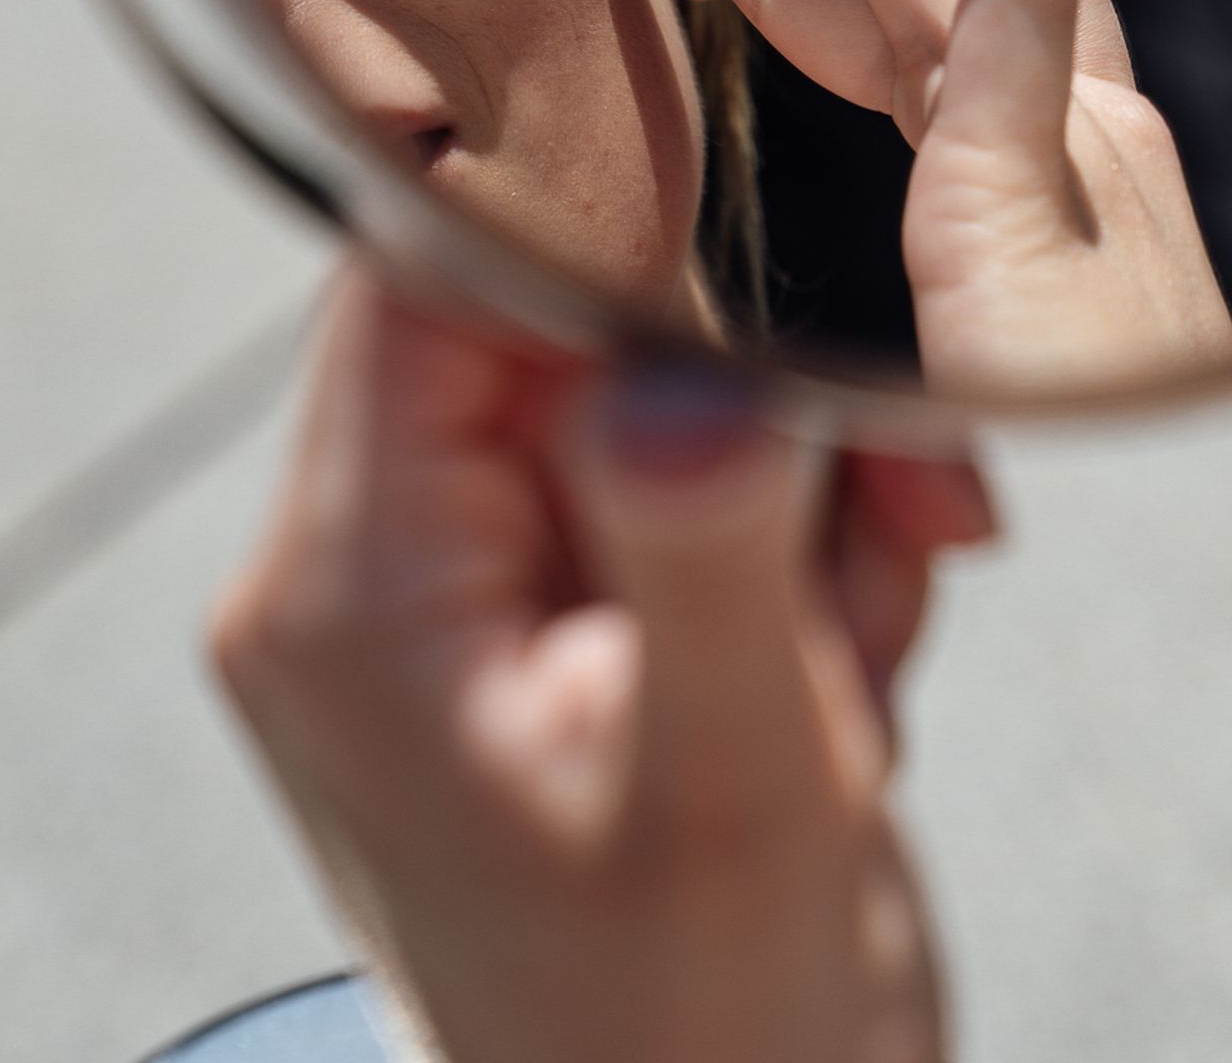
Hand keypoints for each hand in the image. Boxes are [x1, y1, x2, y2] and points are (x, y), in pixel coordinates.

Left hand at [213, 256, 994, 1062]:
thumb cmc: (699, 1030)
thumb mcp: (727, 788)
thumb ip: (703, 555)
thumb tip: (688, 375)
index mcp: (346, 590)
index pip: (429, 278)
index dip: (609, 247)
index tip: (775, 310)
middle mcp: (348, 571)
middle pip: (546, 328)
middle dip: (744, 403)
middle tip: (885, 531)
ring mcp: (429, 595)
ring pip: (625, 397)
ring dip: (785, 489)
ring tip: (852, 654)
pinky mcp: (515, 617)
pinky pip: (651, 481)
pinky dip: (775, 542)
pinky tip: (830, 670)